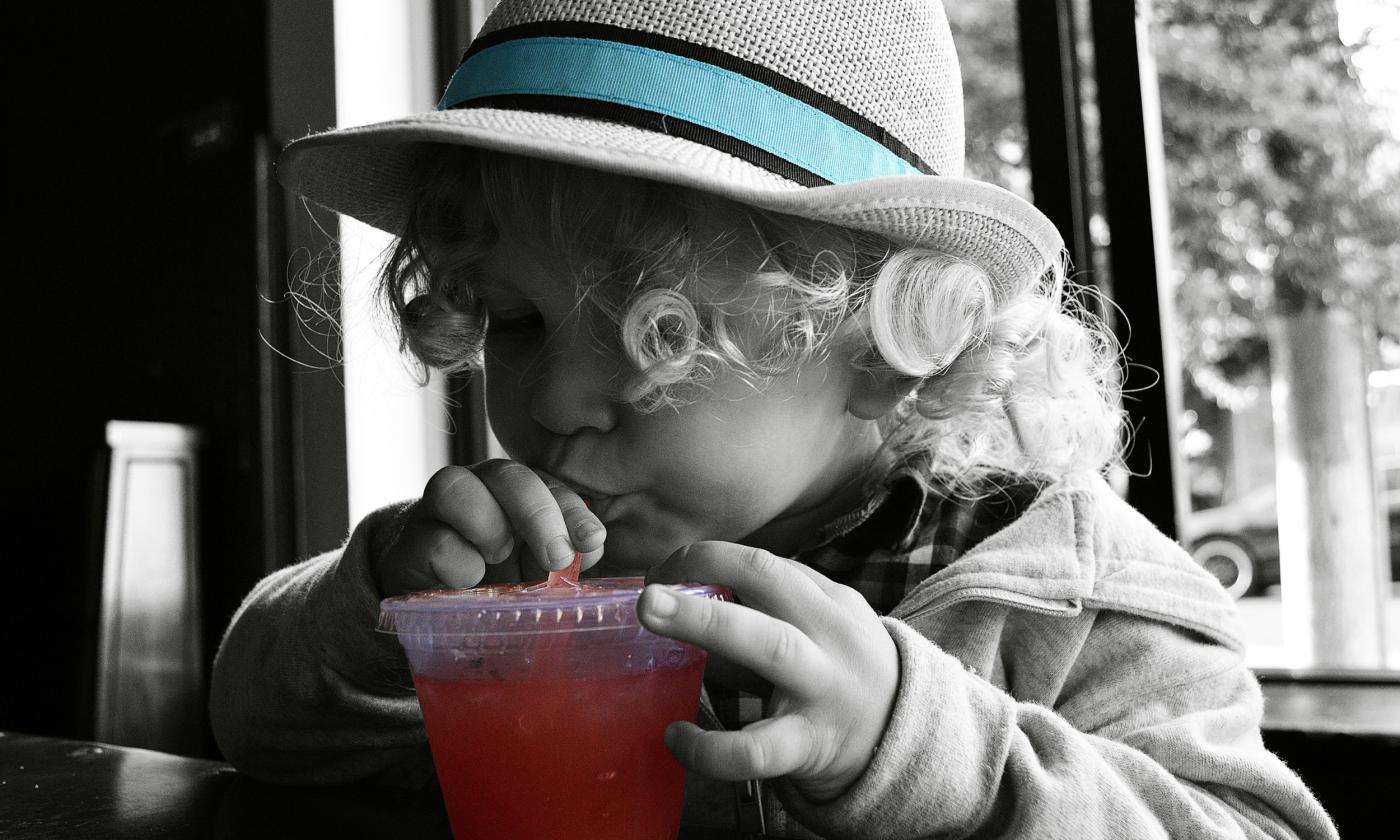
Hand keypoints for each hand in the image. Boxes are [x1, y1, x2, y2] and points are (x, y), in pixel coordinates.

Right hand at [374, 461, 605, 595]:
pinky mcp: (408, 543)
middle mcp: (477, 488)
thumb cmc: (493, 577)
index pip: (547, 483)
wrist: (428, 596)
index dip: (572, 509)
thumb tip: (593, 547)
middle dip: (537, 513)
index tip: (592, 541)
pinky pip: (434, 540)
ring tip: (497, 559)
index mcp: (515, 492)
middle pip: (505, 473)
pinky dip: (459, 565)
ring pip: (454, 485)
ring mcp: (436, 511)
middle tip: (556, 557)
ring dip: (488, 526)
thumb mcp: (536, 568)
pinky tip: (467, 580)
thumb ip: (566, 554)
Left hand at [639, 542, 898, 802]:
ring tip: (652, 616)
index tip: (665, 571)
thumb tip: (687, 593)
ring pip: (769, 647)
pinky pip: (756, 748)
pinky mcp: (810, 745)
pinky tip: (675, 735)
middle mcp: (831, 635)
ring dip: (705, 624)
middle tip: (650, 585)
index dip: (709, 560)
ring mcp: (823, 688)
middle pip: (770, 586)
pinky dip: (709, 746)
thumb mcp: (826, 629)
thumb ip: (774, 610)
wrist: (903, 742)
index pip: (766, 565)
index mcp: (831, 602)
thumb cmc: (843, 675)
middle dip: (708, 571)